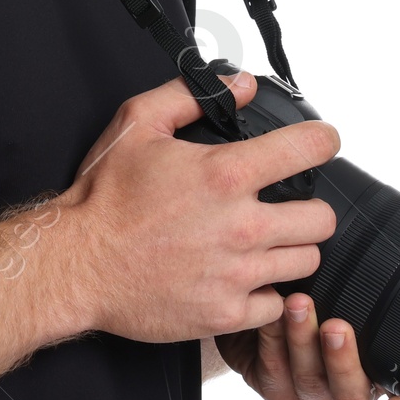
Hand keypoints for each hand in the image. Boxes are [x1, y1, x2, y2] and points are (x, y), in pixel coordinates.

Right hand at [62, 73, 341, 343]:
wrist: (77, 264)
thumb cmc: (105, 197)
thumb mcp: (137, 123)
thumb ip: (191, 96)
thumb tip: (241, 85)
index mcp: (224, 175)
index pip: (307, 149)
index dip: (322, 140)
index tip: (321, 143)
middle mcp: (240, 227)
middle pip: (322, 218)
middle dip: (308, 207)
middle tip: (285, 205)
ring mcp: (237, 275)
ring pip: (307, 261)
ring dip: (290, 249)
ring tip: (264, 243)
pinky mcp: (226, 314)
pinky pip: (276, 305)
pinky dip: (264, 293)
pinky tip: (241, 278)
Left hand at [214, 293, 399, 399]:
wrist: (264, 291)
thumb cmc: (320, 284)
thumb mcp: (350, 282)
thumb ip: (374, 285)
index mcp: (381, 369)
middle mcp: (348, 386)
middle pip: (353, 397)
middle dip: (343, 362)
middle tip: (336, 327)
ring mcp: (311, 391)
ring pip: (311, 384)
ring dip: (303, 342)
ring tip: (297, 304)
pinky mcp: (275, 387)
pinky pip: (274, 376)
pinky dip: (272, 341)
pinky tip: (271, 314)